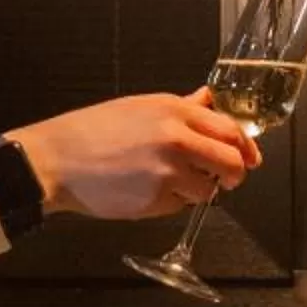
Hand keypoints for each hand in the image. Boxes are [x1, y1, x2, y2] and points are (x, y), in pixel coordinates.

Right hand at [11, 91, 257, 221]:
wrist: (56, 160)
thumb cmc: (92, 132)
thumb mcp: (139, 107)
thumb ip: (181, 107)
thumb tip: (208, 100)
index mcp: (174, 111)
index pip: (230, 130)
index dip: (245, 147)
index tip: (250, 156)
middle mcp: (177, 139)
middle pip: (232, 162)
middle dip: (234, 174)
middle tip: (226, 179)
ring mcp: (168, 172)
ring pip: (208, 190)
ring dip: (198, 190)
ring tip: (168, 181)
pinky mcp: (157, 200)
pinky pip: (180, 206)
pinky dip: (172, 202)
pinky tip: (146, 190)